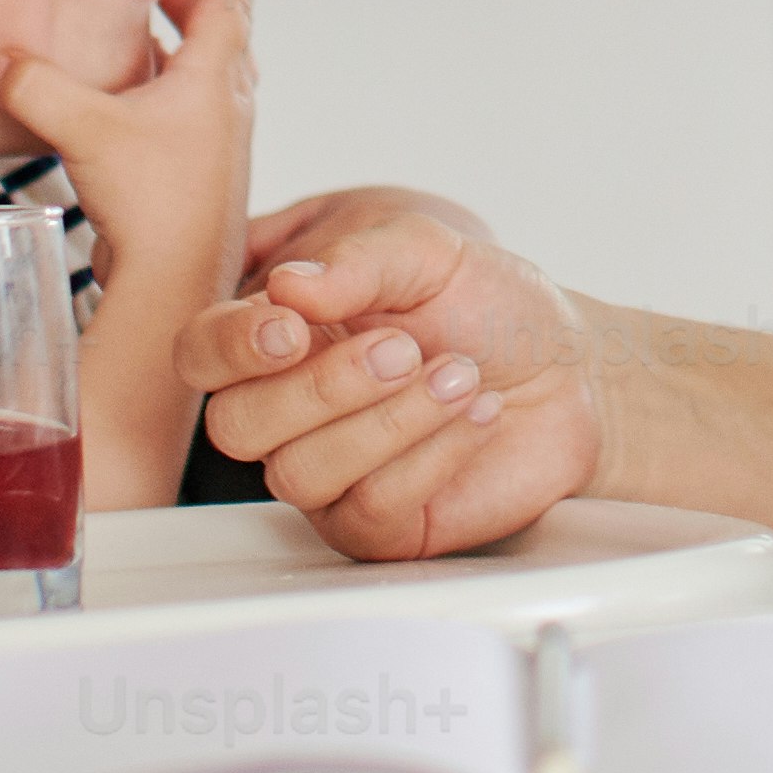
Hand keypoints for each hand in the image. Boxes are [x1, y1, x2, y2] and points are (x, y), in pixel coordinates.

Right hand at [0, 0, 254, 506]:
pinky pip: (194, 126)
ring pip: (211, 86)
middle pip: (223, 43)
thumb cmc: (149, 201)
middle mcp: (227, 110)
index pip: (230, 6)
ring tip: (154, 44)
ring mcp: (219, 150)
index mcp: (214, 80)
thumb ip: (35, 87)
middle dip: (199, 9)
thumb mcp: (83, 129)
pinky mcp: (201, 185)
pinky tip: (137, 118)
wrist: (174, 285)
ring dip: (187, 57)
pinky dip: (173, 104)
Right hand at [173, 187, 603, 558]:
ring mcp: (328, 473)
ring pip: (299, 473)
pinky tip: (474, 413)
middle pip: (237, 424)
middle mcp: (289, 410)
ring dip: (386, 421)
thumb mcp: (428, 248)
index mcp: (282, 333)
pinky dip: (428, 456)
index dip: (231, 346)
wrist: (570, 365)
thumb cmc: (488, 302)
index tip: (291, 327)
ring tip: (458, 374)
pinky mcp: (377, 524)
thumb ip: (357, 259)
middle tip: (402, 346)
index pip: (202, 351)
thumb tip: (287, 286)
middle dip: (323, 386)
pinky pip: (368, 510)